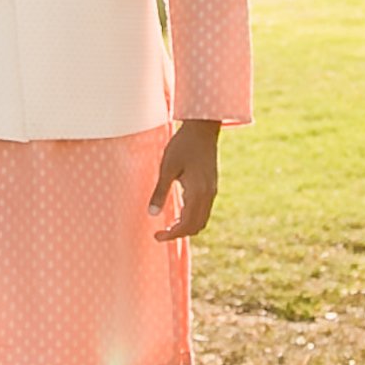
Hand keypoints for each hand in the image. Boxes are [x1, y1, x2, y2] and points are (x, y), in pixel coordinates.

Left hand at [149, 120, 220, 240]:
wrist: (202, 128)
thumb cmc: (183, 145)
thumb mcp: (167, 167)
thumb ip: (160, 192)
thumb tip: (151, 214)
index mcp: (198, 192)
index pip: (187, 224)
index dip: (172, 234)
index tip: (157, 236)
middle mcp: (208, 195)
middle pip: (197, 226)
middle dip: (179, 234)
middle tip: (161, 233)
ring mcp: (212, 191)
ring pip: (202, 220)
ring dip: (186, 226)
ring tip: (169, 225)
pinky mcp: (212, 186)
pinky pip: (204, 210)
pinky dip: (192, 217)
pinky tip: (179, 211)